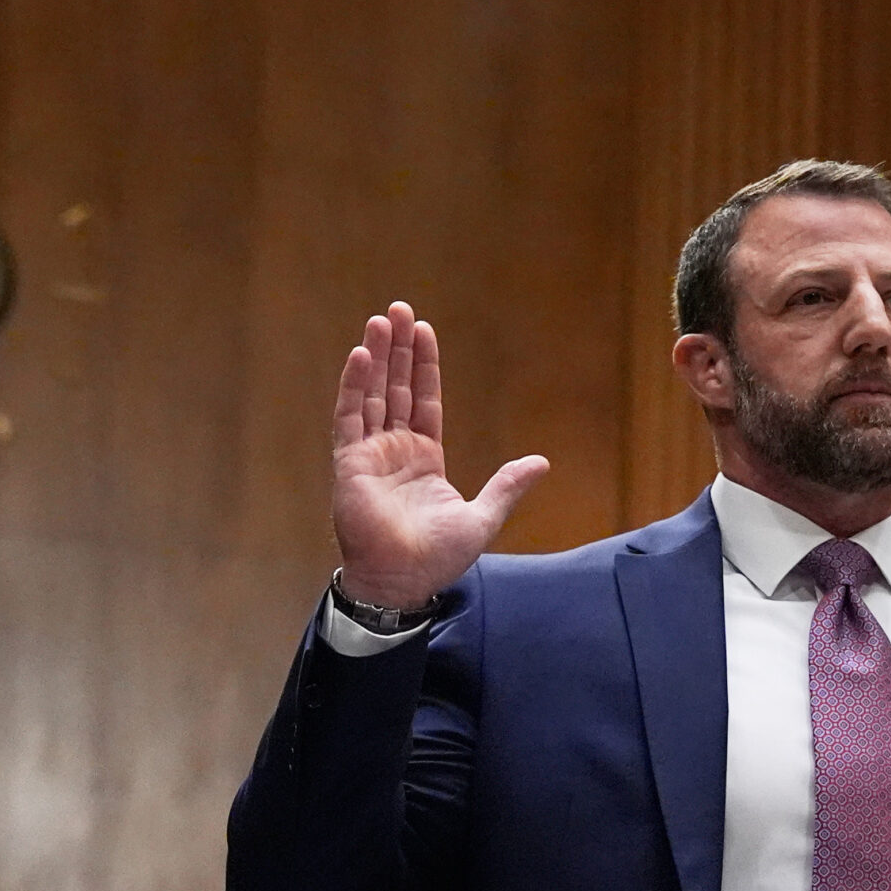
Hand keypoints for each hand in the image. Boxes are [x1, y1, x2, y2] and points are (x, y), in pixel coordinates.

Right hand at [331, 301, 548, 609]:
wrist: (403, 580)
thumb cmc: (438, 557)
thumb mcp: (483, 517)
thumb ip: (507, 486)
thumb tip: (542, 462)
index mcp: (425, 458)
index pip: (424, 400)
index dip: (425, 366)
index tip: (424, 331)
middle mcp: (395, 450)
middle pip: (396, 387)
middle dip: (398, 349)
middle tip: (399, 309)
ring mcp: (370, 454)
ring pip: (372, 394)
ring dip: (376, 357)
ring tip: (380, 321)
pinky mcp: (349, 463)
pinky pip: (349, 417)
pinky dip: (353, 385)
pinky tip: (360, 355)